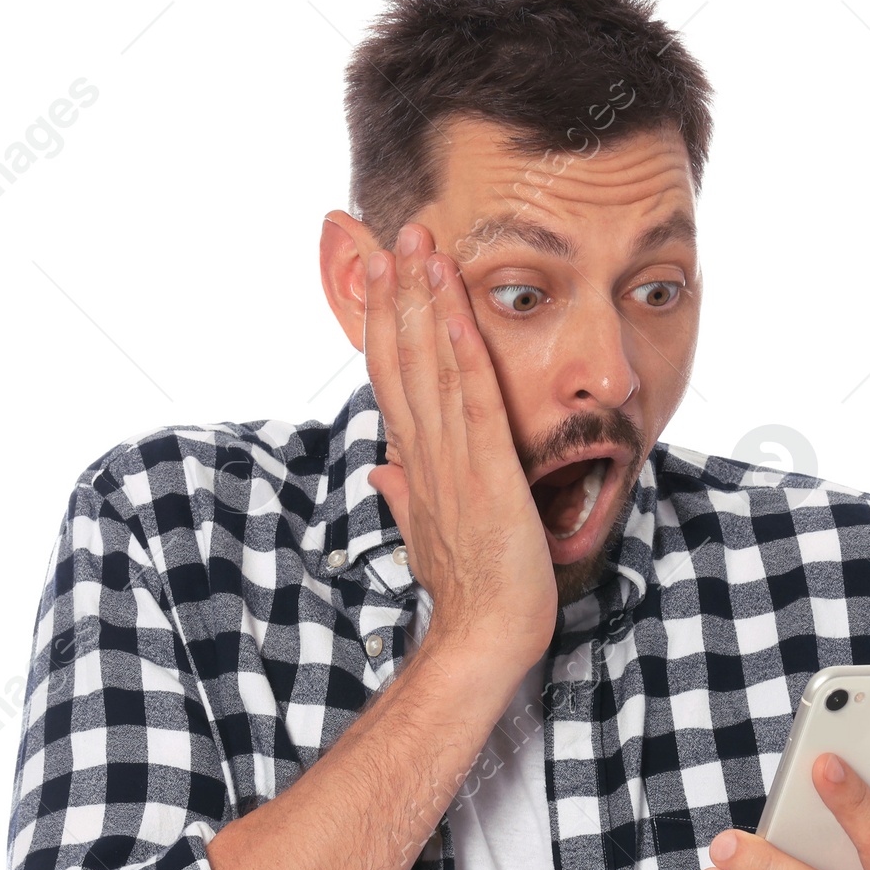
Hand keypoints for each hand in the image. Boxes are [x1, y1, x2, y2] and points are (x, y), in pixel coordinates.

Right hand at [363, 222, 556, 674]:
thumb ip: (404, 496)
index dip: (387, 322)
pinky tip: (456, 311)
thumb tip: (382, 472)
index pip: (394, 378)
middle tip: (397, 233)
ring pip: (433, 368)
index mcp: (416, 463)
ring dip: (426, 305)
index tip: (382, 272)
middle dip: (400, 294)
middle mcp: (426, 453)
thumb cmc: (467, 592)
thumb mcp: (427, 534)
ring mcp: (453, 461)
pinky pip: (474, 403)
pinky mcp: (487, 474)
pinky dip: (464, 354)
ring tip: (420, 247)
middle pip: (405, 359)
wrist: (485, 637)